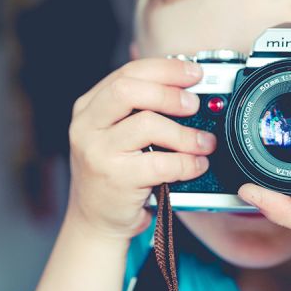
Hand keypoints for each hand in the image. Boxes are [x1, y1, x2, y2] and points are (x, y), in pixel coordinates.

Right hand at [67, 58, 215, 240]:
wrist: (94, 221)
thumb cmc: (112, 174)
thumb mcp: (114, 134)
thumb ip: (138, 109)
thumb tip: (185, 88)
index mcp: (88, 108)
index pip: (127, 73)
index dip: (164, 69)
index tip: (193, 72)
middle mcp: (87, 127)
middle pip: (129, 90)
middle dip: (169, 93)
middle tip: (194, 104)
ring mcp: (98, 153)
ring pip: (148, 124)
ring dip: (185, 133)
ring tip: (203, 142)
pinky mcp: (116, 179)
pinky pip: (161, 163)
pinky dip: (187, 162)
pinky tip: (196, 165)